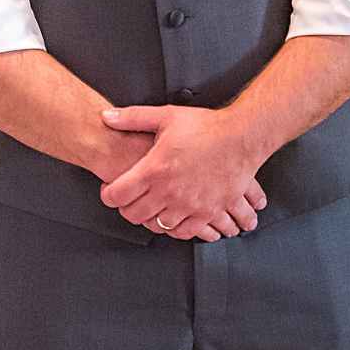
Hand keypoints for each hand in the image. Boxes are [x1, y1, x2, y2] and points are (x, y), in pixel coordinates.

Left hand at [97, 104, 268, 240]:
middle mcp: (170, 192)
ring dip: (151, 220)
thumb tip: (107, 116)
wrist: (243, 137)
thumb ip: (132, 117)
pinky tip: (174, 220)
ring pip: (159, 227)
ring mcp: (190, 205)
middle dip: (126, 210)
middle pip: (134, 215)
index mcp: (155, 169)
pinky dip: (177, 229)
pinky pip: (187, 232)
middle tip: (127, 202)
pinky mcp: (209, 212)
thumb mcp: (166, 116)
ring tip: (150, 210)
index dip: (108, 195)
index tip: (109, 192)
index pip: (118, 194)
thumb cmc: (207, 127)